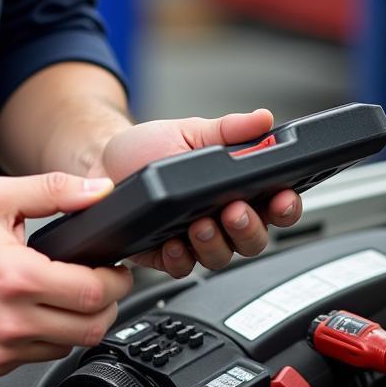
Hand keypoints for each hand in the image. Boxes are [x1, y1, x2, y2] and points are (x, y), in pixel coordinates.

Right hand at [0, 173, 133, 377]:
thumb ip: (52, 190)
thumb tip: (97, 190)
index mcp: (17, 277)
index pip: (94, 292)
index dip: (117, 279)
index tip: (116, 269)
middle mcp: (11, 321)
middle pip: (92, 328)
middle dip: (106, 304)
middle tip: (100, 283)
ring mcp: (1, 349)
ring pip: (69, 348)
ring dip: (78, 323)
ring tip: (67, 296)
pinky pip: (38, 358)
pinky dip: (47, 337)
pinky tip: (34, 312)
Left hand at [91, 109, 301, 277]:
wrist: (100, 159)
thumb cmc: (146, 147)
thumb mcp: (189, 131)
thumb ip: (229, 130)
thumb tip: (264, 119)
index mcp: (234, 188)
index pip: (274, 206)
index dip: (285, 206)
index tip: (281, 197)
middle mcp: (218, 218)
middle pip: (252, 240)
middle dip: (249, 228)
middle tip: (234, 211)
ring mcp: (192, 238)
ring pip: (220, 257)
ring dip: (214, 243)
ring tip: (200, 224)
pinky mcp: (163, 253)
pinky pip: (180, 267)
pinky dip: (179, 257)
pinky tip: (172, 242)